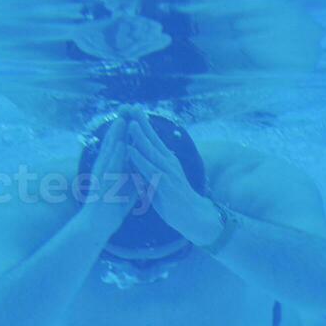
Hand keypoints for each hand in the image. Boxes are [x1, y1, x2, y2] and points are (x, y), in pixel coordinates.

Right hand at [81, 116, 134, 242]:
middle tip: (125, 110)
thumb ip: (131, 177)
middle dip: (118, 128)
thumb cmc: (110, 208)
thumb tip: (140, 169)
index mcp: (109, 169)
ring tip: (122, 120)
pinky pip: (111, 167)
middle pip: (111, 145)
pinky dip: (117, 154)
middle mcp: (103, 169)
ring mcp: (102, 176)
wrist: (97, 225)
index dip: (122, 132)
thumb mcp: (124, 189)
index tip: (130, 117)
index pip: (116, 147)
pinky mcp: (103, 184)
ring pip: (109, 152)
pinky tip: (122, 144)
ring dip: (115, 136)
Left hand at [126, 111, 222, 246]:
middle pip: (152, 139)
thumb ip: (151, 167)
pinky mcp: (165, 185)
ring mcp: (167, 173)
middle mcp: (168, 163)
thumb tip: (139, 156)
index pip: (153, 138)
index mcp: (166, 160)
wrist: (194, 217)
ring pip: (151, 152)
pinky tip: (131, 151)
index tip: (132, 109)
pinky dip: (140, 159)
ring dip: (140, 138)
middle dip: (141, 123)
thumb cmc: (175, 199)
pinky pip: (150, 170)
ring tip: (130, 124)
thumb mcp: (162, 179)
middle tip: (130, 107)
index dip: (143, 123)